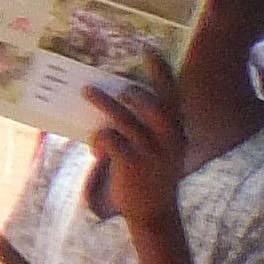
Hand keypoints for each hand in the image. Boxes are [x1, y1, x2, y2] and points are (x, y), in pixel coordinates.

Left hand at [85, 73, 184, 219]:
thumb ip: (148, 126)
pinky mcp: (131, 165)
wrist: (153, 212)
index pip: (173, 98)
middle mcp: (168, 140)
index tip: (149, 52)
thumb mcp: (160, 149)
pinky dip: (99, 139)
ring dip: (104, 103)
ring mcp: (150, 153)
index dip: (163, 74)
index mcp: (176, 132)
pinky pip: (110, 140)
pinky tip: (96, 149)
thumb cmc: (152, 174)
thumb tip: (119, 98)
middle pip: (153, 106)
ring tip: (88, 90)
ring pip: (125, 120)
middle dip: (134, 93)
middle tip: (119, 87)